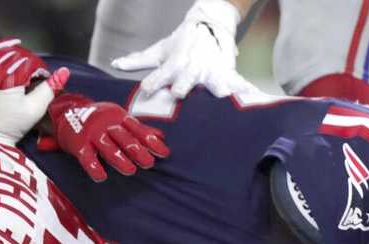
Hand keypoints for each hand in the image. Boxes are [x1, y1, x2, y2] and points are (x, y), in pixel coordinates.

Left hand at [0, 39, 68, 141]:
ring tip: (22, 65)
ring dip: (14, 54)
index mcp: (9, 77)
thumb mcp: (35, 109)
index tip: (44, 79)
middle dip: (29, 61)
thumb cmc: (9, 126)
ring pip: (0, 50)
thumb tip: (64, 72)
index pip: (30, 61)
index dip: (41, 69)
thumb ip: (49, 88)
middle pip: (16, 54)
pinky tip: (5, 57)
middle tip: (35, 74)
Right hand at [47, 94, 169, 180]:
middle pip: (124, 138)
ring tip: (130, 170)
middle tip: (149, 163)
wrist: (66, 112)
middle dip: (137, 150)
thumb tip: (160, 136)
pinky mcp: (79, 143)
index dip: (151, 142)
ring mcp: (92, 133)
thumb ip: (138, 128)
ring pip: (108, 147)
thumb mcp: (119, 118)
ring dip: (119, 159)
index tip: (164, 154)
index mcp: (119, 117)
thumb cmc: (99, 118)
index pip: (138, 130)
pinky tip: (102, 177)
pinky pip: (87, 157)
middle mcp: (107, 124)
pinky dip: (94, 167)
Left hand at [111, 0, 257, 97]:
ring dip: (218, 87)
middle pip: (187, 79)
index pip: (160, 74)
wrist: (208, 24)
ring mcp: (211, 69)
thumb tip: (115, 64)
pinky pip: (238, 80)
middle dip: (183, 86)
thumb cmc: (180, 42)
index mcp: (174, 64)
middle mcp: (192, 69)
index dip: (153, 82)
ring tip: (223, 95)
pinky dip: (246, 87)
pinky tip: (254, 95)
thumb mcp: (159, 50)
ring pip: (214, 80)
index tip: (145, 89)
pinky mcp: (227, 70)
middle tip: (179, 93)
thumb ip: (138, 60)